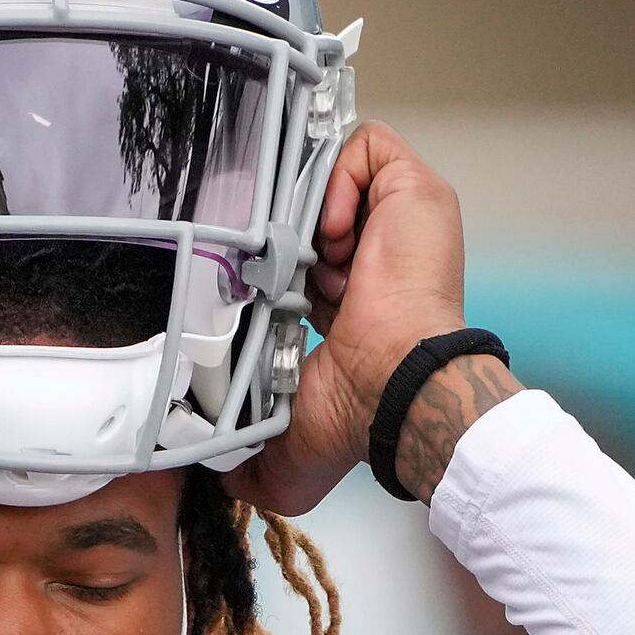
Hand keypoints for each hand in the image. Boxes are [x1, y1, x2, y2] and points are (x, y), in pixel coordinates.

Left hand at [228, 122, 499, 512]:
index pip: (302, 257)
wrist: (398, 382)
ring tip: (314, 254)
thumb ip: (251, 465)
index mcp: (351, 301)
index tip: (253, 277)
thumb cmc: (360, 410)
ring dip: (314, 204)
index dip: (271, 257)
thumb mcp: (290, 440)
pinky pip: (369, 146)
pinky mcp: (414, 188)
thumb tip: (220, 489)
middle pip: (316, 203)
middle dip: (285, 221)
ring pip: (339, 170)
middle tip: (276, 260)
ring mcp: (398, 218)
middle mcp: (376, 254)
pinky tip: (334, 234)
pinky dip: (340, 178)